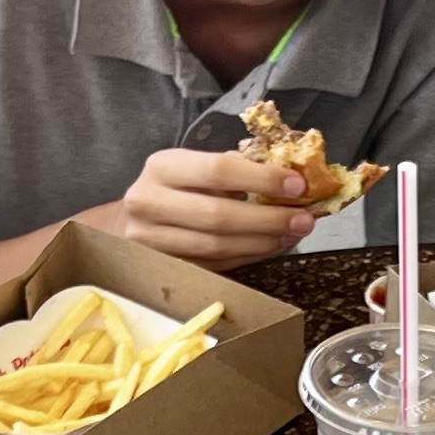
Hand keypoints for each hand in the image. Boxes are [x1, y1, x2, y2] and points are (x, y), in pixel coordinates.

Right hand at [98, 143, 316, 268]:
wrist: (130, 222)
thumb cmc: (174, 189)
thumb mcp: (194, 166)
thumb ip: (235, 167)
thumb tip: (290, 175)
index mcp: (162, 166)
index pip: (218, 170)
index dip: (262, 178)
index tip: (297, 184)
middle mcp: (149, 202)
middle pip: (218, 215)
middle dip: (268, 219)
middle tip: (304, 219)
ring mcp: (152, 241)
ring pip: (217, 246)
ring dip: (262, 242)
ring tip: (292, 234)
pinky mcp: (164, 267)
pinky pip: (215, 265)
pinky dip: (248, 257)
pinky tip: (270, 247)